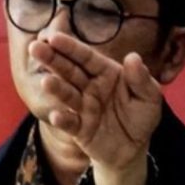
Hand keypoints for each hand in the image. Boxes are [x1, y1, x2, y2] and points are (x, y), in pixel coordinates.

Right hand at [30, 32, 161, 184]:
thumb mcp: (150, 97)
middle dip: (53, 59)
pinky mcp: (79, 129)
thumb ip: (142, 79)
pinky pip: (70, 123)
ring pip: (67, 94)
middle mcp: (91, 87)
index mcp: (107, 72)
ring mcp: (83, 107)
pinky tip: (57, 115)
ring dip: (56, 88)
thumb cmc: (142, 115)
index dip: (71, 47)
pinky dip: (63, 119)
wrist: (135, 148)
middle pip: (70, 70)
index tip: (54, 37)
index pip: (87, 57)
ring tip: (46, 81)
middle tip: (35, 47)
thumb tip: (133, 57)